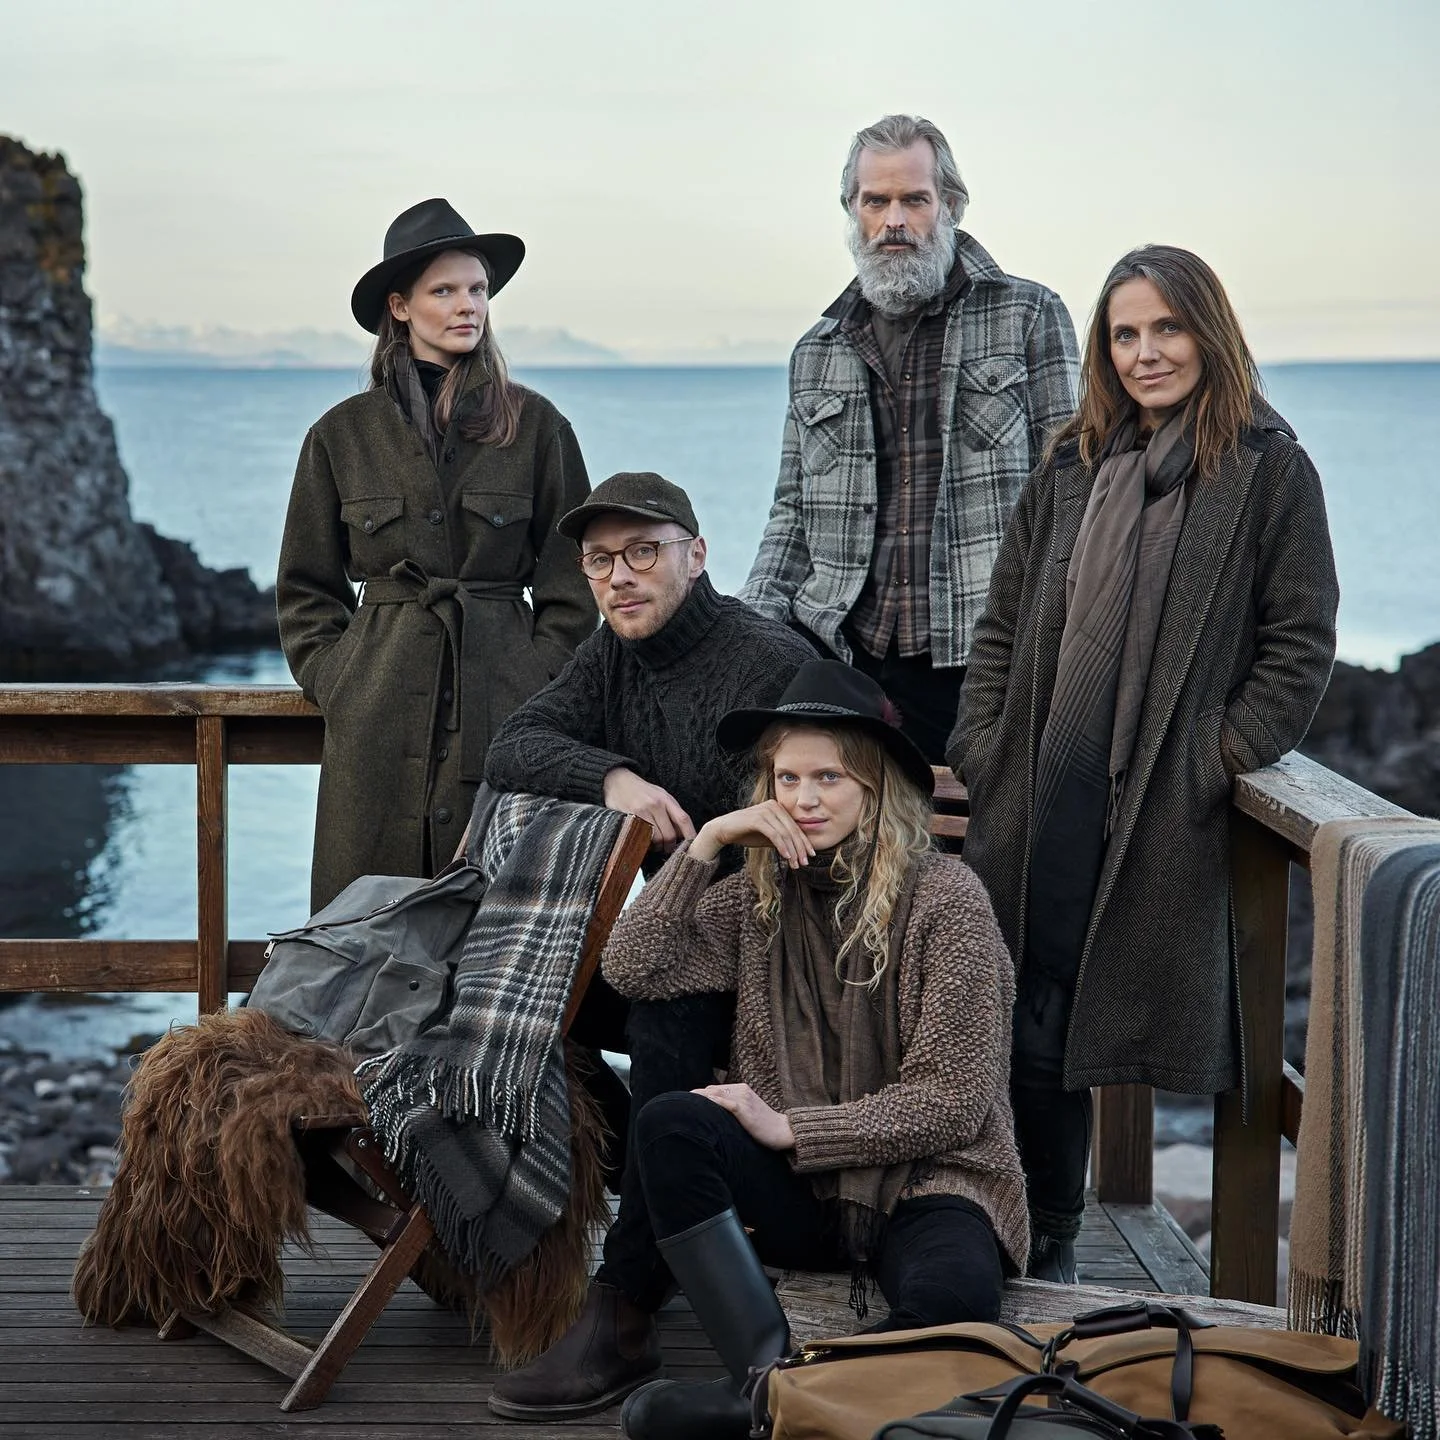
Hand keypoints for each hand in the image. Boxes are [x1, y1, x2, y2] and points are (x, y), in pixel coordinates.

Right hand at [602, 767, 695, 851]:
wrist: (617, 782)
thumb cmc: (641, 791)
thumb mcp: (660, 795)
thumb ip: (671, 811)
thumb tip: (682, 833)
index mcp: (666, 799)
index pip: (683, 819)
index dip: (690, 834)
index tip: (692, 846)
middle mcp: (656, 804)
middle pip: (670, 834)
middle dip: (670, 846)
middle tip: (667, 848)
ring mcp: (643, 811)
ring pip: (657, 838)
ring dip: (657, 846)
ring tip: (655, 844)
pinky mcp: (631, 818)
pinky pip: (643, 837)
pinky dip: (646, 843)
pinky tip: (644, 840)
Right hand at [689, 800, 813, 868]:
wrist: (723, 830)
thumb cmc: (746, 833)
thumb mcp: (768, 837)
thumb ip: (782, 840)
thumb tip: (799, 851)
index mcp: (777, 807)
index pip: (795, 826)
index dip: (804, 842)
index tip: (811, 856)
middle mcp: (773, 806)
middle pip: (792, 830)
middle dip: (800, 848)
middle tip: (805, 863)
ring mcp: (765, 811)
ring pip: (785, 833)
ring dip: (792, 850)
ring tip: (795, 864)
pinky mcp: (757, 819)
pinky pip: (774, 834)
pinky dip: (782, 846)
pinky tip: (786, 857)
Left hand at [693, 1083, 795, 1150]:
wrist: (782, 1131)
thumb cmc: (763, 1124)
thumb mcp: (747, 1112)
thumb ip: (732, 1108)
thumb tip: (713, 1113)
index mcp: (741, 1089)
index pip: (713, 1090)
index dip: (699, 1096)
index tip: (685, 1104)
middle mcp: (741, 1090)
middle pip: (711, 1091)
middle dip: (696, 1097)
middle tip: (678, 1105)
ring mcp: (742, 1098)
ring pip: (715, 1095)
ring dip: (699, 1099)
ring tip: (684, 1105)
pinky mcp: (744, 1109)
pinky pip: (724, 1103)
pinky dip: (712, 1103)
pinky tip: (701, 1106)